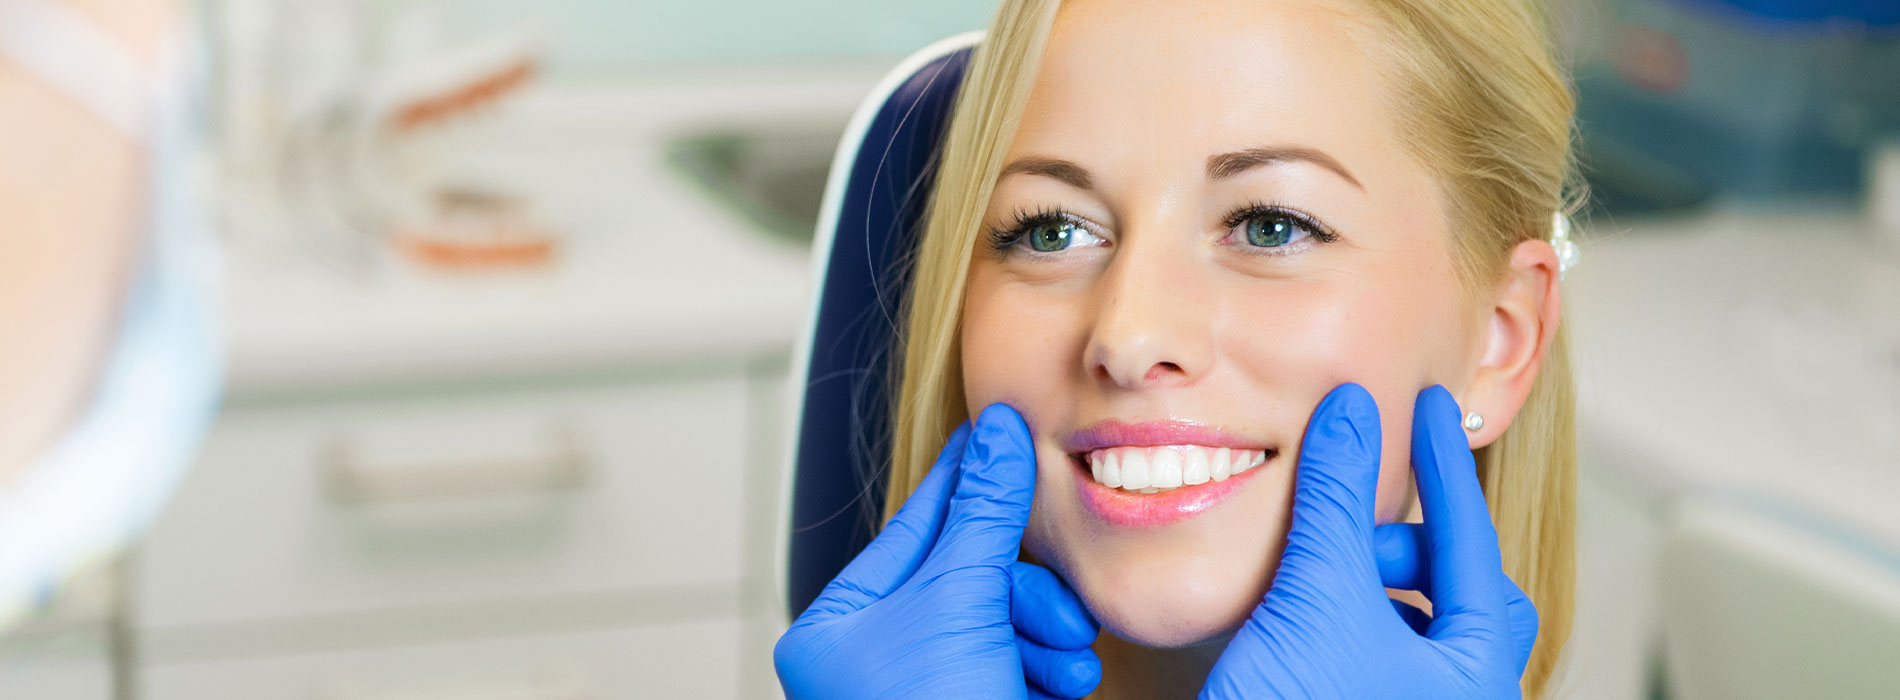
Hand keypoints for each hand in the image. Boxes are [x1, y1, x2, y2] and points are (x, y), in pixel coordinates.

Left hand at [774, 405, 1101, 699]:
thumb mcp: (960, 603)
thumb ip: (984, 514)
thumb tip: (1000, 433)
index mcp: (838, 627)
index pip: (915, 529)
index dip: (969, 482)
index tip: (1007, 436)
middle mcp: (872, 658)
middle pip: (967, 576)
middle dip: (1023, 588)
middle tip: (1055, 603)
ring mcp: (923, 691)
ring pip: (1001, 621)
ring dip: (1044, 632)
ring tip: (1066, 657)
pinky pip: (1016, 665)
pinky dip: (1047, 669)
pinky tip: (1064, 682)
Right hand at [1200, 384, 1538, 699]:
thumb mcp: (1317, 595)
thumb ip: (1336, 496)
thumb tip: (1351, 413)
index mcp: (1477, 674)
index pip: (1472, 542)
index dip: (1444, 467)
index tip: (1423, 410)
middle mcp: (1458, 699)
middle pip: (1458, 591)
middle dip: (1400, 547)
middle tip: (1348, 533)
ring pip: (1412, 624)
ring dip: (1364, 584)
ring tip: (1312, 576)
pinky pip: (1373, 651)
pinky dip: (1343, 616)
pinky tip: (1296, 613)